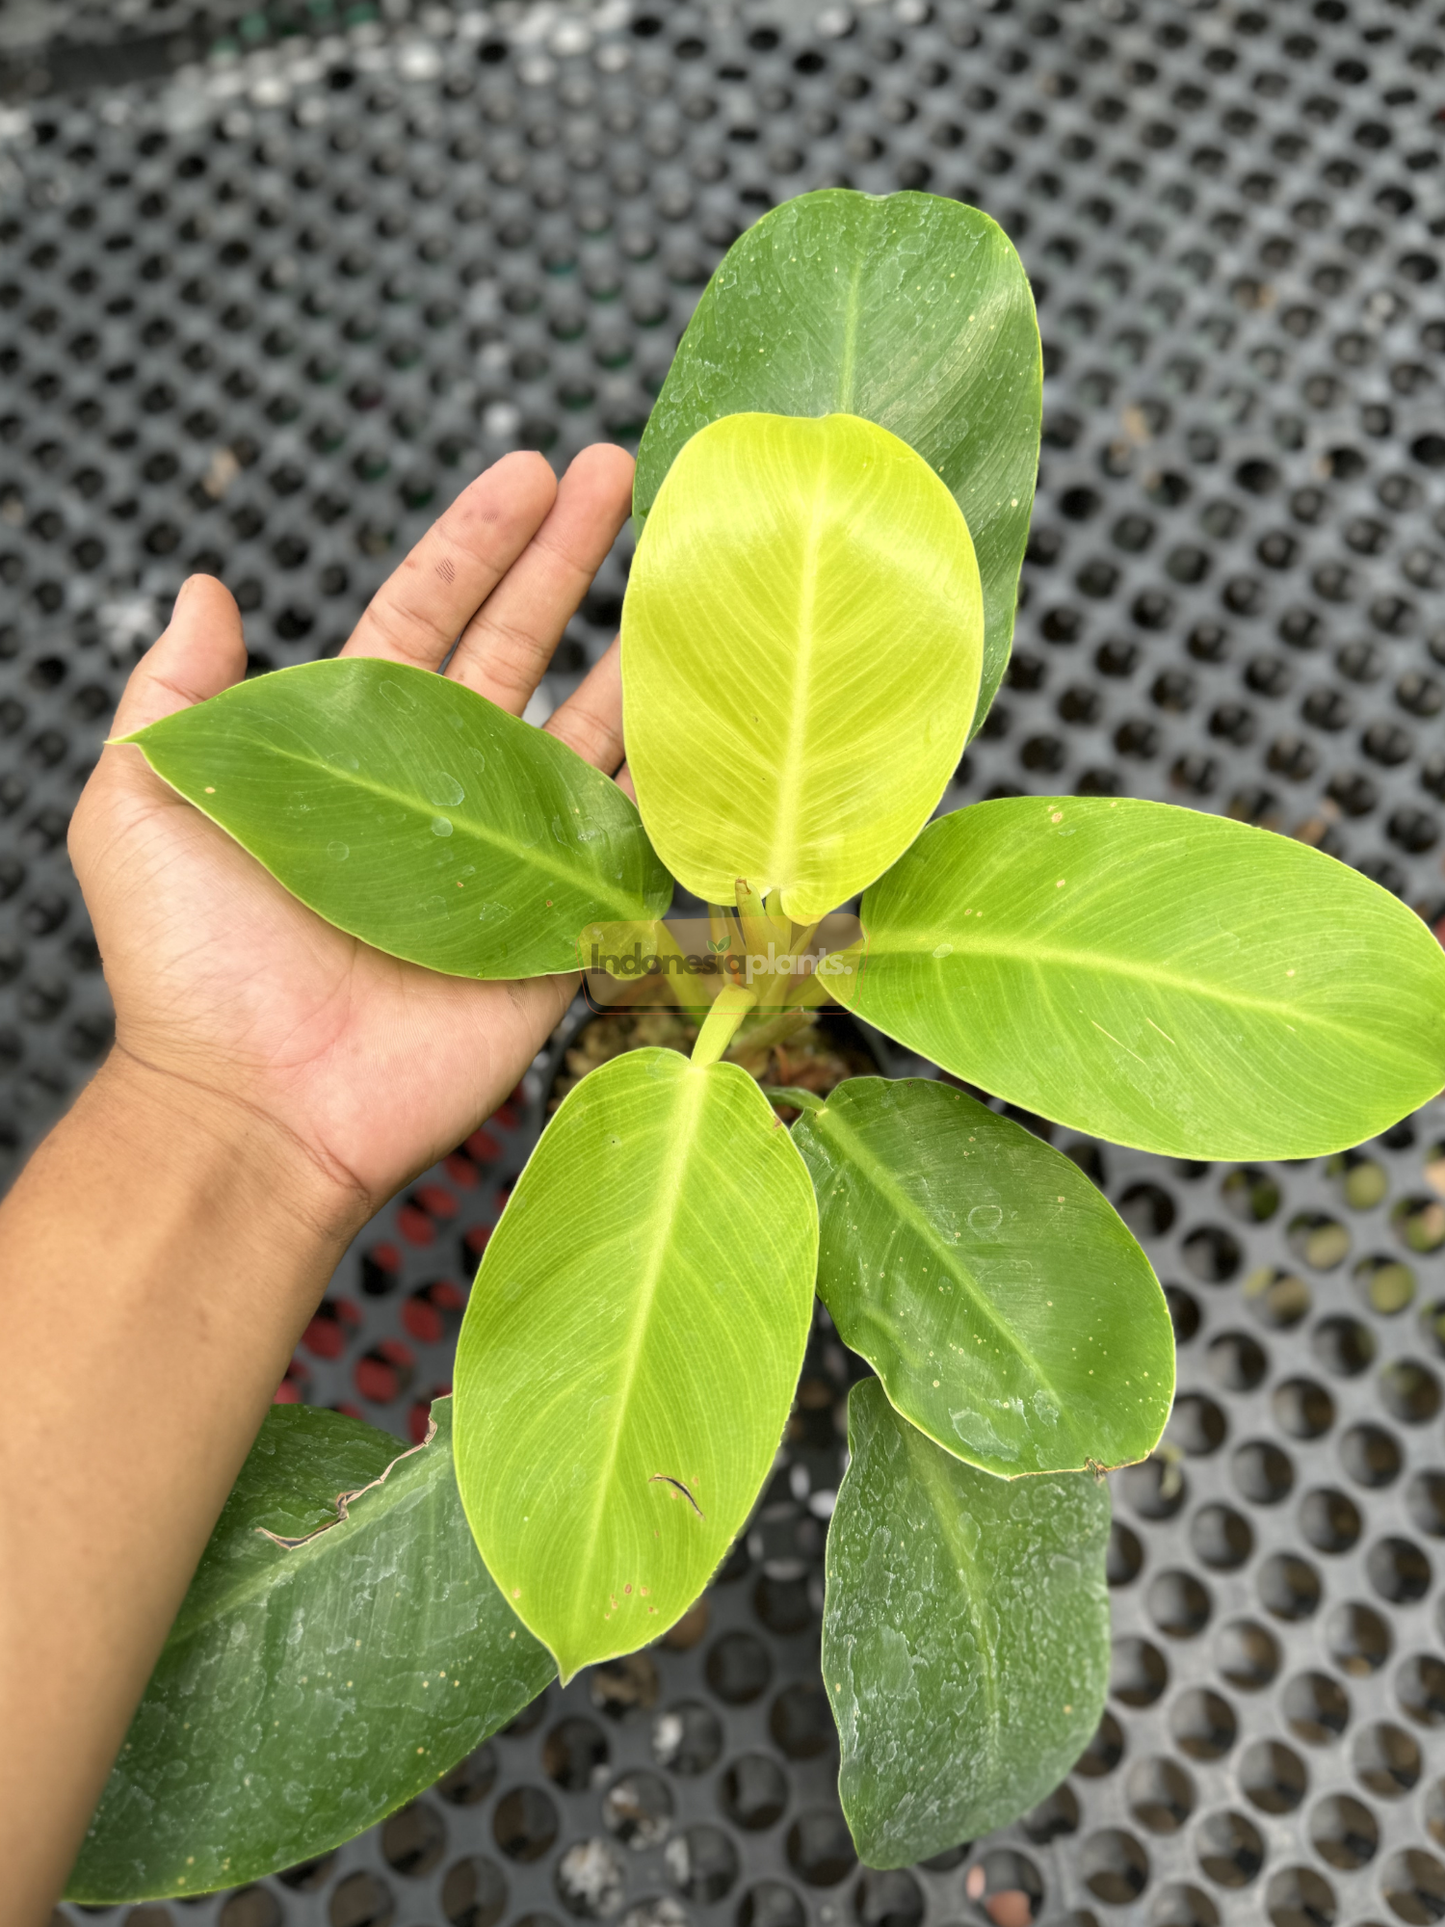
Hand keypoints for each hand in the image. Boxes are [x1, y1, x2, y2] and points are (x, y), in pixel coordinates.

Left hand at [69, 443, 635, 1229]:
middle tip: (618, 469)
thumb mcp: (142, 798)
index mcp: (348, 744)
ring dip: (637, 649)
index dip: (476, 540)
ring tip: (692, 572)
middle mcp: (438, 784)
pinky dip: (676, 778)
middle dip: (570, 556)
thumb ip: (174, 690)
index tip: (527, 469)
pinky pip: (631, 837)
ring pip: (587, 727)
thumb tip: (202, 583)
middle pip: (520, 645)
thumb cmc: (188, 961)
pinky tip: (716, 712)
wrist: (258, 1102)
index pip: (426, 614)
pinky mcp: (559, 922)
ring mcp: (507, 850)